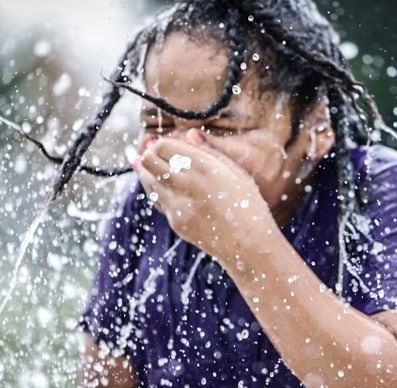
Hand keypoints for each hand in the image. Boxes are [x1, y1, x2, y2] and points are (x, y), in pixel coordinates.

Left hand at [133, 129, 275, 263]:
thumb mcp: (237, 172)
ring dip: (148, 172)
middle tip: (156, 154)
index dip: (162, 143)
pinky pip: (157, 201)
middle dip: (149, 154)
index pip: (163, 146)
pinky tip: (164, 187)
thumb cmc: (249, 206)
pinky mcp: (175, 222)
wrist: (249, 246)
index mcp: (205, 167)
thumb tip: (190, 133)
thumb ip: (211, 151)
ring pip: (147, 181)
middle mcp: (188, 184)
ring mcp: (178, 205)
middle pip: (148, 161)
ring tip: (158, 168)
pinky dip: (157, 191)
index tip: (167, 144)